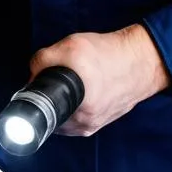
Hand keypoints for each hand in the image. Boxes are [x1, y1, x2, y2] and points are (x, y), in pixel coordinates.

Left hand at [29, 24, 170, 136]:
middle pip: (47, 113)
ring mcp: (90, 125)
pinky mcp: (97, 125)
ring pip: (60, 119)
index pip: (38, 108)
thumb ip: (43, 59)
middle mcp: (82, 120)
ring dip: (59, 105)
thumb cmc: (109, 53)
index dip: (32, 92)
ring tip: (69, 85)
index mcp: (74, 103)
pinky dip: (72, 107)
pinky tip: (79, 92)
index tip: (34, 83)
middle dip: (46, 97)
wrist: (140, 62)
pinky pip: (74, 120)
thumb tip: (31, 75)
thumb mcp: (70, 46)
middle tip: (55, 79)